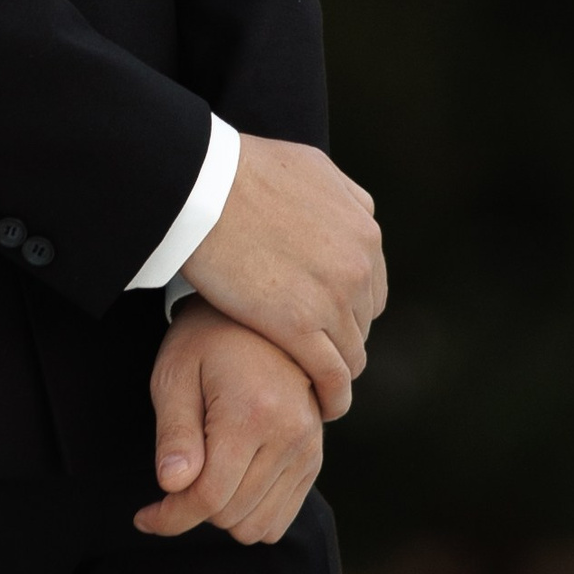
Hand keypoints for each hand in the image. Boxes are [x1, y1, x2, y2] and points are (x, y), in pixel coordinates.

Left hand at [134, 300, 323, 543]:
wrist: (259, 315)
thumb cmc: (205, 340)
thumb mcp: (174, 376)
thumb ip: (174, 434)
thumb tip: (172, 486)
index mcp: (252, 413)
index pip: (209, 497)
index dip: (170, 517)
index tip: (143, 517)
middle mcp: (290, 435)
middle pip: (233, 516)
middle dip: (192, 510)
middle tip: (172, 483)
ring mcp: (309, 448)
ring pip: (259, 526)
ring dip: (223, 515)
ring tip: (202, 478)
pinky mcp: (314, 457)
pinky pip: (281, 517)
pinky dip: (250, 513)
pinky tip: (229, 482)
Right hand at [180, 134, 384, 420]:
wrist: (202, 185)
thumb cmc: (242, 170)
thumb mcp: (309, 166)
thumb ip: (343, 194)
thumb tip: (360, 213)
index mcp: (364, 229)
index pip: (372, 287)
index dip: (348, 307)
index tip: (325, 319)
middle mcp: (359, 265)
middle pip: (362, 321)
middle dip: (341, 336)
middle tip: (313, 350)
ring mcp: (332, 298)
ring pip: (351, 353)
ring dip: (337, 370)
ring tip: (318, 385)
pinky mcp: (299, 327)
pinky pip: (331, 375)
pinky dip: (331, 394)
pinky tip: (322, 406)